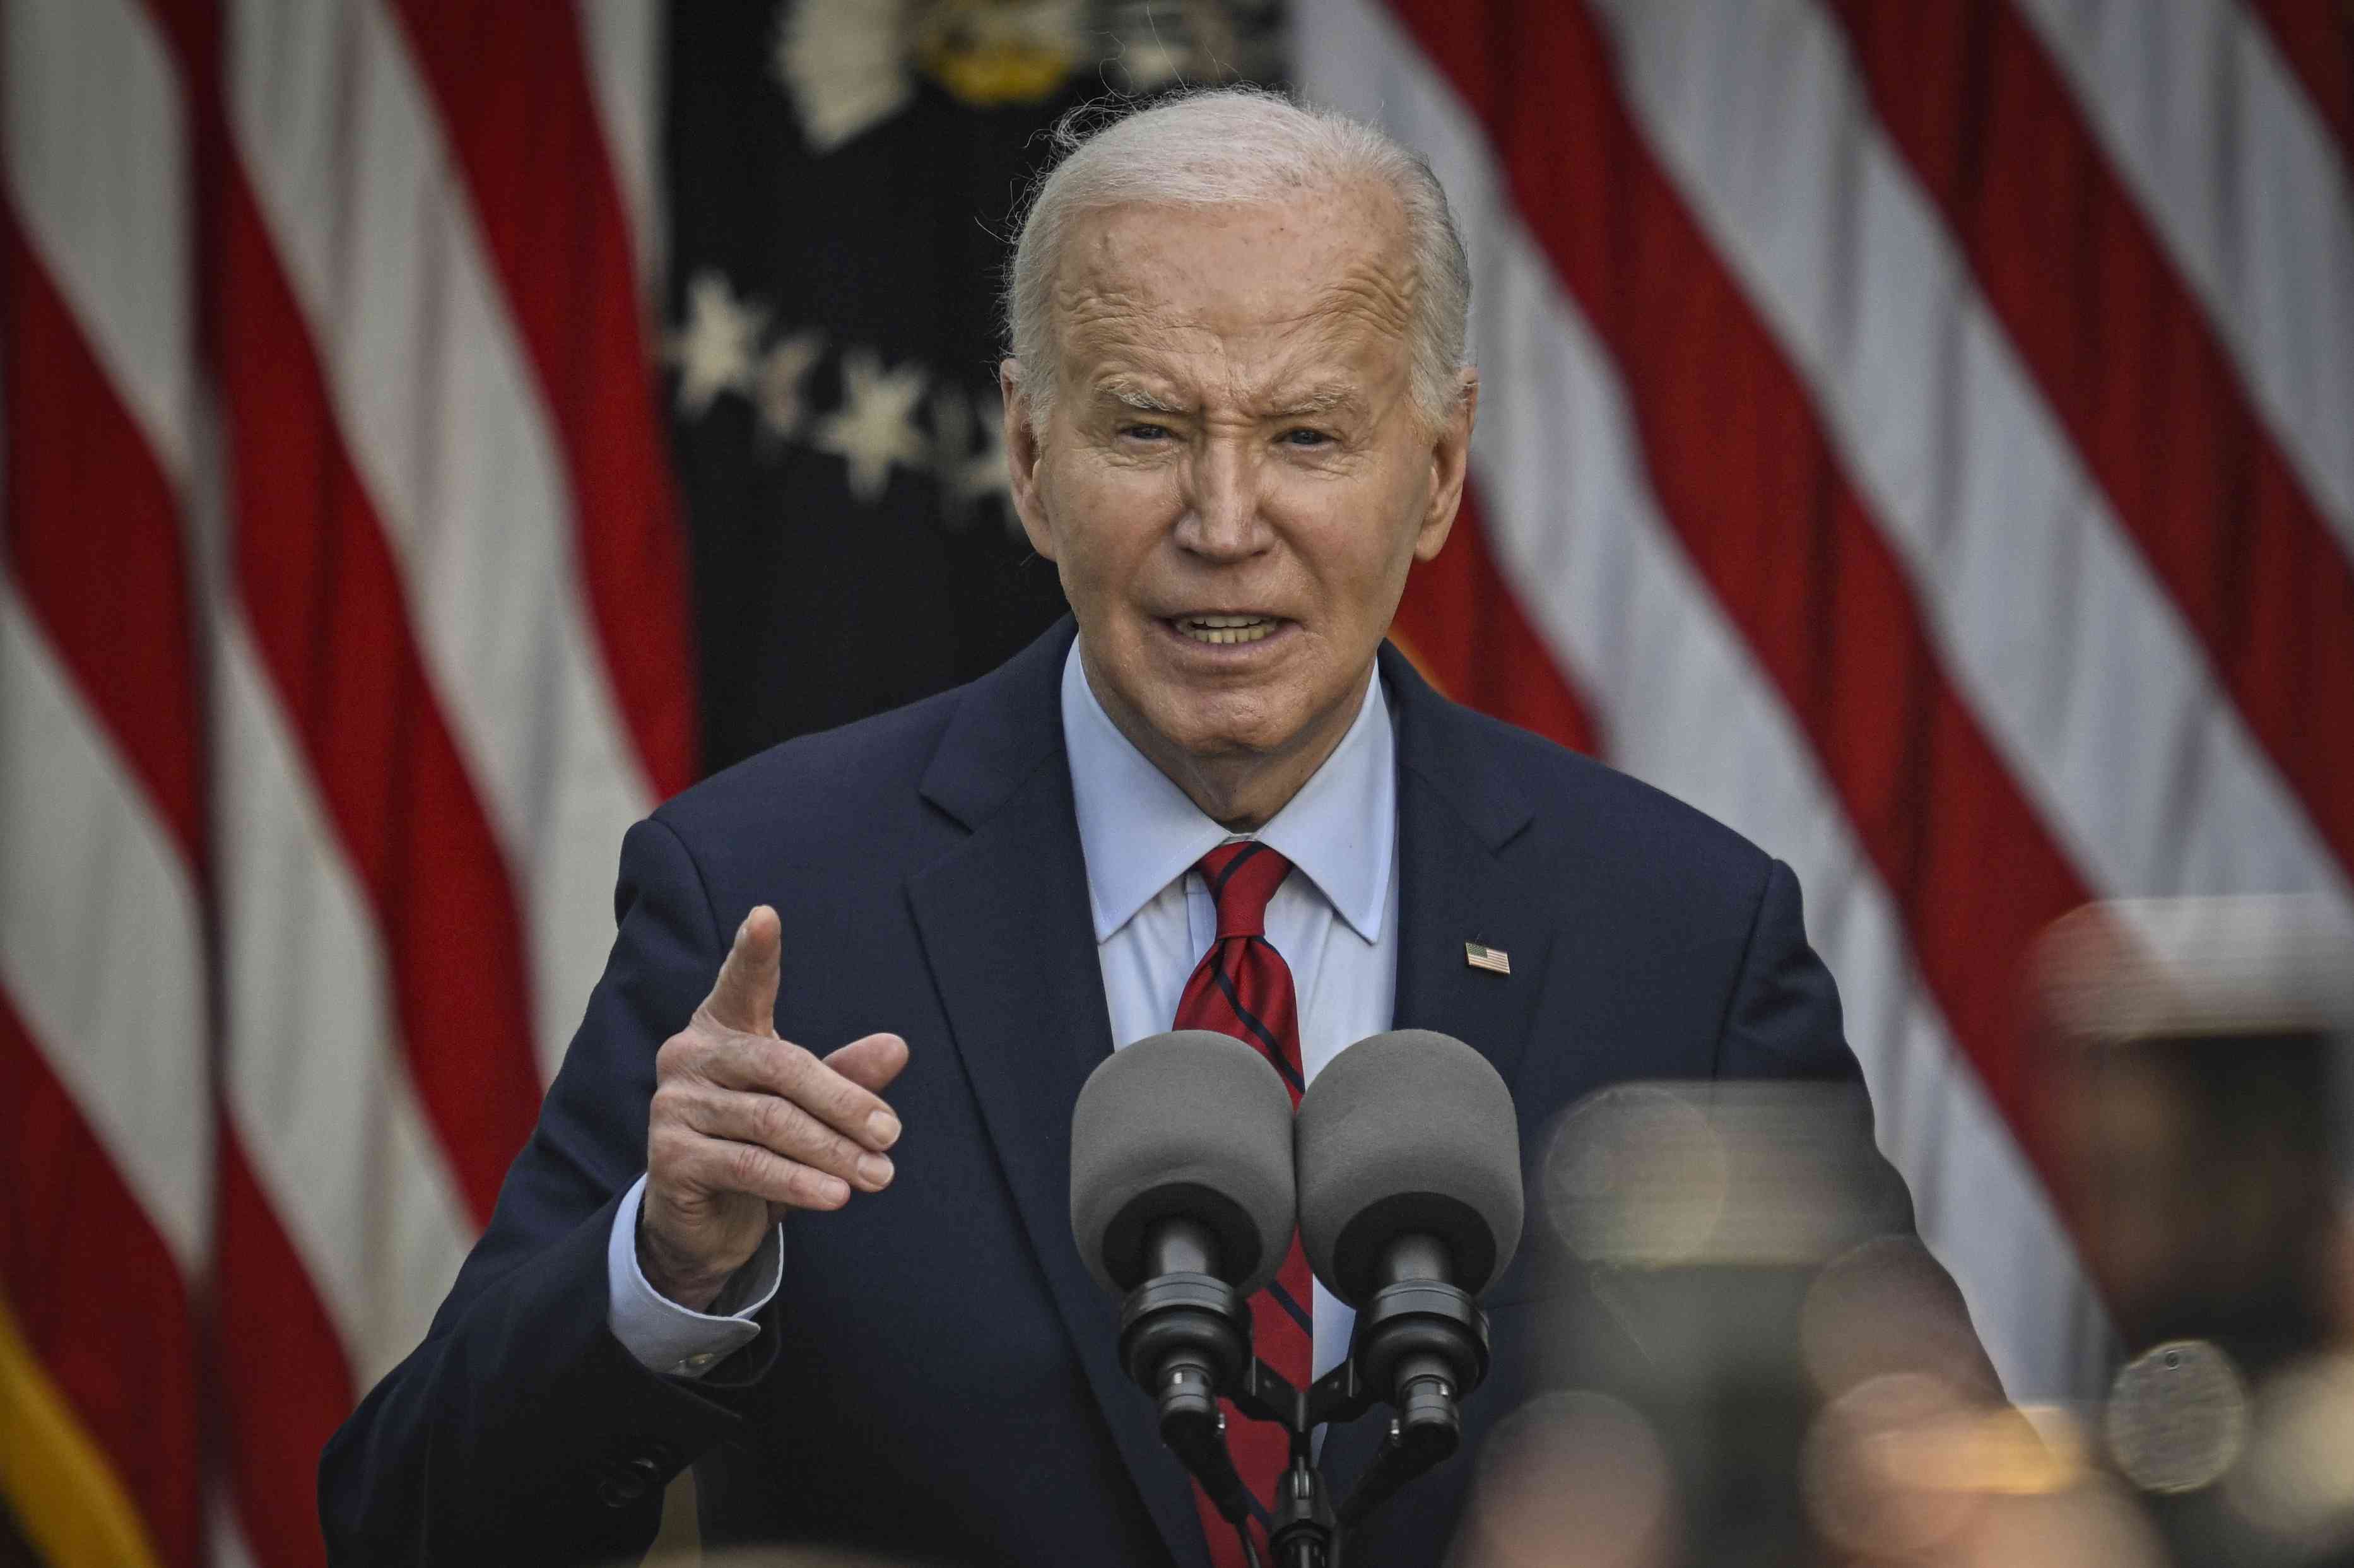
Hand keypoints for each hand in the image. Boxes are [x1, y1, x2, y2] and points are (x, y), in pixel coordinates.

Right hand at [640, 905, 908, 1309]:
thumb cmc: (763, 1148)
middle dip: (844, 1101)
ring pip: (771, 1121)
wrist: (706, 1223)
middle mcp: (690, 1057)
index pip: (741, 984)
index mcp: (723, 1029)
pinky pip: (748, 1165)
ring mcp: (674, 1105)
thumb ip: (845, 1077)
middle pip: (781, 1066)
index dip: (753, 953)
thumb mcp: (809, 1110)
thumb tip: (896, 1047)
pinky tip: (836, 1195)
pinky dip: (799, 1181)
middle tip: (891, 1133)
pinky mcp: (668, 1157)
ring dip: (833, 1151)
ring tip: (880, 1174)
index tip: (766, 915)